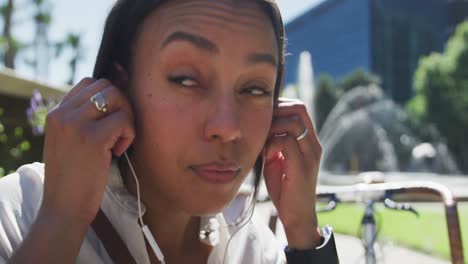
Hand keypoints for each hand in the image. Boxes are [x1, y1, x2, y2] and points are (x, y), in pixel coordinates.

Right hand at [41, 78, 134, 225]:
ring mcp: (76, 124)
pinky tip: (118, 151)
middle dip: (122, 105)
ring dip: (126, 117)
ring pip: (116, 97)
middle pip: (106, 85)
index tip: (114, 119)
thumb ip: (85, 118)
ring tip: (118, 141)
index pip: (90, 83)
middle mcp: (63, 114)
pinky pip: (124, 120)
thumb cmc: (74, 176)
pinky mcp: (93, 137)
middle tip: (120, 130)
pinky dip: (129, 134)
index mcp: (57, 113)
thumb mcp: (71, 140)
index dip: (110, 97)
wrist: (64, 206)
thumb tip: (117, 95)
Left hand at [263, 98, 321, 249]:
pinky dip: (272, 143)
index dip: (280, 106)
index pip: (299, 108)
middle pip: (299, 109)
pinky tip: (266, 155)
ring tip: (264, 141)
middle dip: (276, 111)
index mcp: (308, 140)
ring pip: (293, 123)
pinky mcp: (303, 167)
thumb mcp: (277, 159)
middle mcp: (313, 144)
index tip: (262, 116)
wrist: (297, 216)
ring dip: (273, 127)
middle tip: (260, 124)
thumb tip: (258, 126)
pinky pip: (287, 142)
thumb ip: (273, 142)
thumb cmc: (284, 188)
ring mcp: (310, 154)